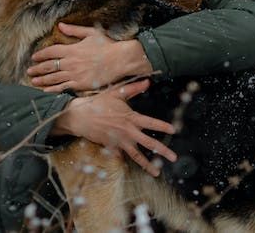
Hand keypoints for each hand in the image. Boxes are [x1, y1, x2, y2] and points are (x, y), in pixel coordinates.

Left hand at [28, 23, 150, 91]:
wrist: (120, 60)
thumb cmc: (107, 45)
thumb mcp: (90, 33)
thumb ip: (74, 30)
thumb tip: (60, 25)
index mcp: (72, 49)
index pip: (51, 52)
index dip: (41, 55)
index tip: (34, 57)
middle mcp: (71, 62)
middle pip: (49, 66)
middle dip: (37, 69)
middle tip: (29, 71)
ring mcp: (75, 74)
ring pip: (53, 78)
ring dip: (42, 80)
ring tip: (33, 81)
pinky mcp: (80, 84)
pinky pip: (63, 87)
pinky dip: (53, 89)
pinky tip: (46, 91)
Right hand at [52, 79, 177, 175]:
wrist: (80, 116)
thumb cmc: (97, 103)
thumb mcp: (115, 93)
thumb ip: (133, 88)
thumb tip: (148, 82)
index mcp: (131, 118)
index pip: (151, 123)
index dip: (163, 126)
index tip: (174, 130)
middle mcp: (128, 131)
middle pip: (148, 143)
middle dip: (162, 150)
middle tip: (173, 157)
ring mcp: (119, 141)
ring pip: (136, 155)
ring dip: (147, 164)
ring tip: (157, 172)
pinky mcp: (111, 147)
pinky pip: (121, 156)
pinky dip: (126, 161)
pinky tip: (133, 168)